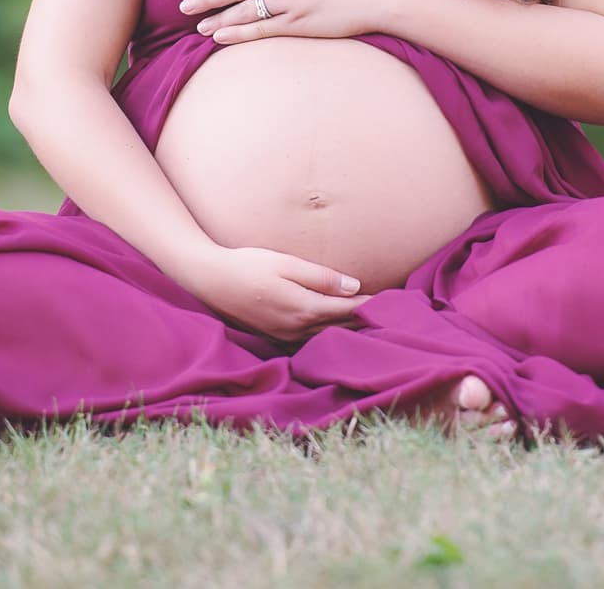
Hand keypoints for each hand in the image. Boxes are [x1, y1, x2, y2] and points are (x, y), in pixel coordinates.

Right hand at [182, 244, 375, 343]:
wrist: (210, 280)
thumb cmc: (248, 265)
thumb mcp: (286, 263)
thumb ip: (321, 276)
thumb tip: (353, 286)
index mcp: (303, 308)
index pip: (347, 310)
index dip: (371, 305)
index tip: (393, 301)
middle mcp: (297, 328)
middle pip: (341, 328)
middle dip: (365, 321)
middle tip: (392, 315)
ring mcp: (285, 336)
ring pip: (327, 336)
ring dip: (349, 331)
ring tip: (372, 323)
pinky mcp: (276, 336)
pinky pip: (310, 339)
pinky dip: (328, 334)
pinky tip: (337, 328)